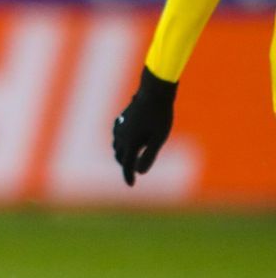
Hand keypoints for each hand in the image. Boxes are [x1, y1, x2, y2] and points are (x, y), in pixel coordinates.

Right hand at [112, 67, 175, 185]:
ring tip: (130, 157)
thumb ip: (149, 155)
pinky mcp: (122, 119)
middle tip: (133, 171)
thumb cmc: (160, 115)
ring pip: (116, 145)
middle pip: (119, 156)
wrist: (154, 92)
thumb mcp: (159, 138)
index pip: (126, 164)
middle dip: (125, 164)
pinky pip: (117, 135)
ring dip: (121, 153)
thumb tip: (141, 172)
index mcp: (130, 142)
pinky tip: (126, 140)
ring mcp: (120, 126)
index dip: (128, 176)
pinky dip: (120, 142)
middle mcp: (121, 135)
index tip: (131, 185)